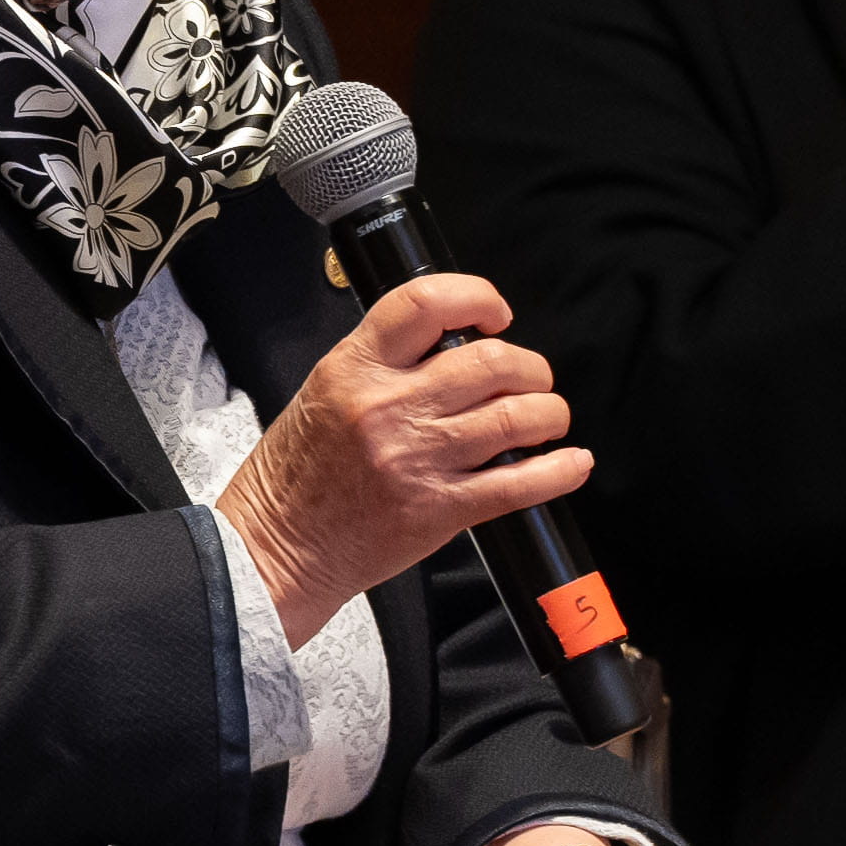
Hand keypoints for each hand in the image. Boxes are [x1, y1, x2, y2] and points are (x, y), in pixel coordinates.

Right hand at [215, 272, 587, 646]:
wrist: (276, 548)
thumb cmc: (297, 475)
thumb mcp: (324, 392)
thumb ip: (383, 364)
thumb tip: (453, 344)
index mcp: (355, 369)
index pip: (427, 304)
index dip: (478, 297)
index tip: (495, 314)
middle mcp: (389, 408)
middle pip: (491, 361)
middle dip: (530, 367)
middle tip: (530, 379)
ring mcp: (418, 459)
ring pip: (517, 417)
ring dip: (549, 413)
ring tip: (547, 417)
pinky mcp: (439, 509)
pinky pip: (520, 483)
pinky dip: (559, 470)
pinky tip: (570, 462)